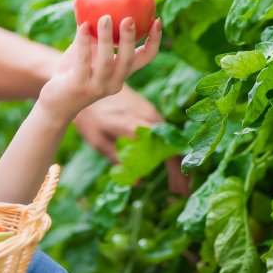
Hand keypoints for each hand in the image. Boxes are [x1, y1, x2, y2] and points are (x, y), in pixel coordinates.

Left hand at [38, 15, 160, 126]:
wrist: (56, 103)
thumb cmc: (73, 73)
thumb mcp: (87, 52)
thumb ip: (95, 33)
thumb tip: (99, 2)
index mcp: (121, 74)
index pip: (146, 57)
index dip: (155, 40)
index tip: (157, 19)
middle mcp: (114, 83)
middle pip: (129, 60)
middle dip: (130, 38)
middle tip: (129, 18)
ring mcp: (97, 87)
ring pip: (107, 61)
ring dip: (106, 38)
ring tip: (105, 16)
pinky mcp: (79, 87)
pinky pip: (83, 61)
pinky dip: (83, 42)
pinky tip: (82, 25)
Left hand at [73, 85, 190, 195]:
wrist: (90, 79)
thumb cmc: (89, 113)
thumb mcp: (98, 140)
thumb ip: (118, 159)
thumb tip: (137, 182)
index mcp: (137, 126)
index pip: (165, 151)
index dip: (174, 171)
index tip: (180, 189)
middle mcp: (150, 118)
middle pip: (172, 148)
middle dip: (179, 171)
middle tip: (183, 192)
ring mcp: (151, 112)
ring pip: (169, 141)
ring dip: (174, 162)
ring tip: (177, 184)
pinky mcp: (148, 110)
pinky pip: (162, 134)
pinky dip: (166, 150)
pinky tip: (164, 163)